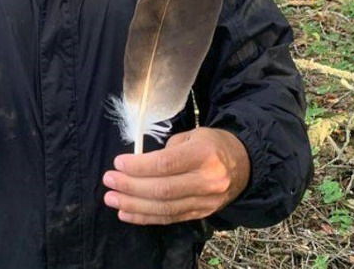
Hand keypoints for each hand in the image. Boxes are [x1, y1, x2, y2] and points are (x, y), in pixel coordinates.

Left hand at [102, 127, 249, 224]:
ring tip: (112, 199)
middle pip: (163, 190)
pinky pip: (170, 219)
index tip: (118, 163)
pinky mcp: (201, 215)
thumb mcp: (192, 135)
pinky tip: (127, 213)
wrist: (245, 164)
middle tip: (108, 181)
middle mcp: (207, 181)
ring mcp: (205, 202)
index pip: (166, 164)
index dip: (139, 166)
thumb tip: (139, 164)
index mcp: (204, 154)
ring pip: (165, 209)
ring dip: (134, 205)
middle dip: (131, 187)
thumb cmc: (211, 144)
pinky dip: (146, 218)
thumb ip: (168, 150)